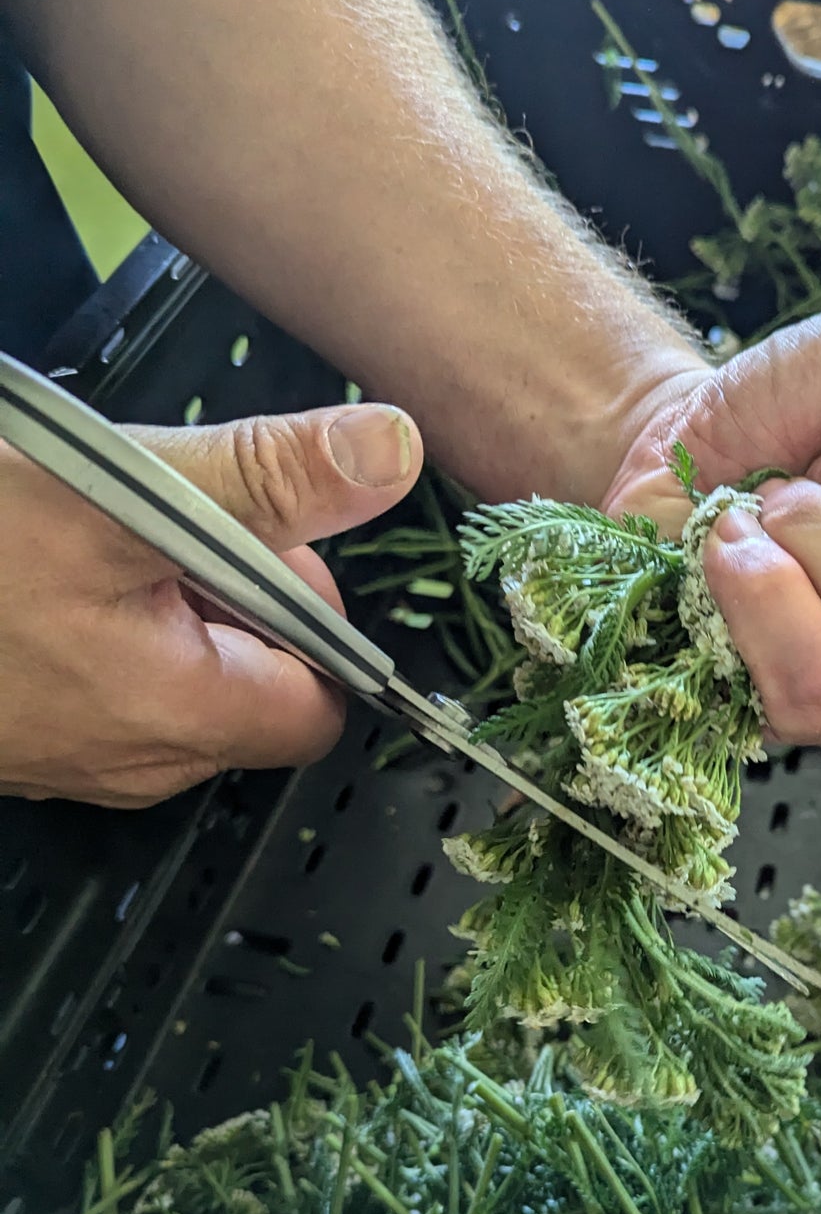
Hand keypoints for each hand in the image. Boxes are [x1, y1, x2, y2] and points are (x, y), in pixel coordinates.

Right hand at [0, 397, 421, 806]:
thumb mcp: (123, 490)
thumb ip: (268, 482)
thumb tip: (389, 455)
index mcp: (181, 716)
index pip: (322, 702)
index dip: (313, 615)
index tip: (262, 543)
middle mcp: (131, 758)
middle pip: (251, 687)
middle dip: (231, 597)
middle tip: (162, 520)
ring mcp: (64, 753)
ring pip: (169, 676)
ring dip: (155, 598)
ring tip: (83, 534)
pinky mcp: (17, 732)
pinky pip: (96, 679)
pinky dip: (92, 617)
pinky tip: (36, 564)